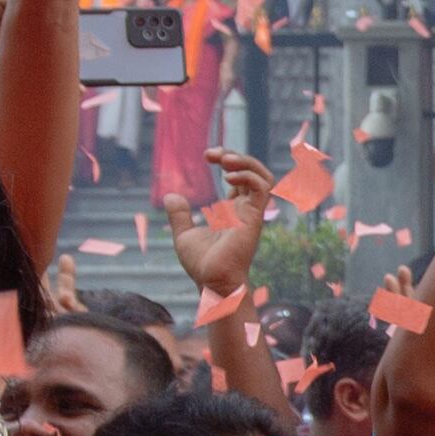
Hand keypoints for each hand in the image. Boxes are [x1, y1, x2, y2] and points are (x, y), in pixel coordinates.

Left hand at [168, 148, 273, 299]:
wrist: (211, 281)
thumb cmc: (202, 265)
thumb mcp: (184, 234)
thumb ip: (179, 216)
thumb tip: (171, 196)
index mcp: (232, 210)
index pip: (239, 177)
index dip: (227, 161)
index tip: (208, 156)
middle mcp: (245, 208)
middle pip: (252, 172)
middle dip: (235, 156)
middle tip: (212, 154)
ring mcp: (251, 212)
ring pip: (263, 176)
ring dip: (247, 162)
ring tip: (225, 160)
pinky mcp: (254, 217)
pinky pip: (263, 188)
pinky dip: (249, 176)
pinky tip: (228, 177)